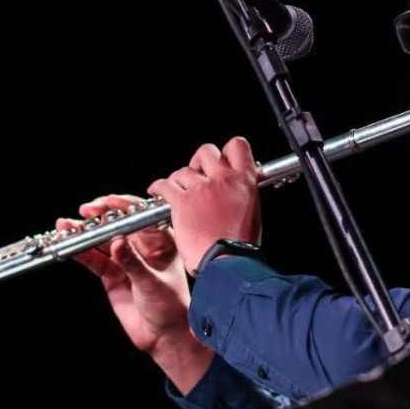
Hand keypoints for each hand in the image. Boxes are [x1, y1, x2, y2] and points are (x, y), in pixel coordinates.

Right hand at [58, 194, 211, 392]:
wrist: (163, 336)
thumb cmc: (171, 307)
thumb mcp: (152, 283)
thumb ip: (133, 263)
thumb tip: (116, 242)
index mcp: (161, 240)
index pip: (139, 216)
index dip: (122, 207)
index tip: (106, 204)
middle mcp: (142, 246)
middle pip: (117, 225)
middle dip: (99, 217)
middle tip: (85, 211)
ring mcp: (125, 259)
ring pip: (101, 241)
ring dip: (84, 233)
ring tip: (66, 226)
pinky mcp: (112, 274)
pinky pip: (94, 260)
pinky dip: (81, 253)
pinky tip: (69, 245)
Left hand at [148, 137, 261, 276]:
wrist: (228, 261)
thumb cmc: (240, 245)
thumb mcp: (252, 212)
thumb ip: (241, 194)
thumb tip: (232, 189)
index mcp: (245, 181)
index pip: (237, 146)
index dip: (227, 152)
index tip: (220, 162)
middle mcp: (223, 180)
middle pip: (206, 152)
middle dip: (199, 163)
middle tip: (197, 175)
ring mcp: (202, 189)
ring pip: (184, 170)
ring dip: (179, 180)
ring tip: (177, 190)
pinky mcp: (182, 201)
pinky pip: (165, 184)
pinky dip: (159, 187)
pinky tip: (157, 191)